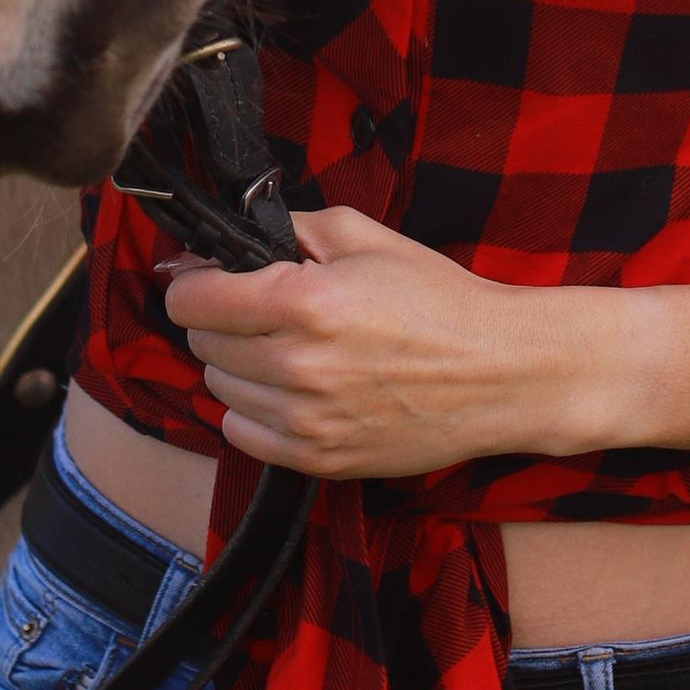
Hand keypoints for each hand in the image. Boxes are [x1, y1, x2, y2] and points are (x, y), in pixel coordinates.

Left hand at [161, 207, 610, 478]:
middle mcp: (296, 366)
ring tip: (286, 344)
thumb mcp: (364, 236)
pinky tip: (291, 385)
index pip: (194, 299)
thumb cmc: (435, 297)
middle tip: (262, 304)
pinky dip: (253, 407)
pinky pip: (241, 433)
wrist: (496, 371)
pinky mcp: (316, 461)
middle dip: (220, 317)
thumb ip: (289, 228)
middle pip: (201, 343)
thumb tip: (228, 237)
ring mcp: (304, 421)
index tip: (209, 275)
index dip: (194, 280)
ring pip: (217, 388)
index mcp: (305, 301)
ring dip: (238, 362)